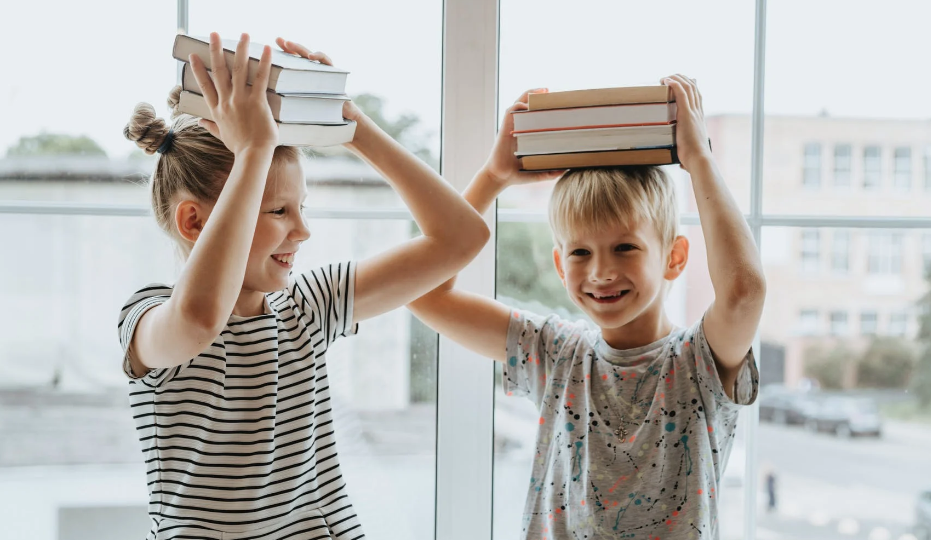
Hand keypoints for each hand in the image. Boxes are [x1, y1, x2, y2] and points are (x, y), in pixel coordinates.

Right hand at [188, 33, 278, 154]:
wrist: (252, 155)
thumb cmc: (240, 147)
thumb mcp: (222, 136)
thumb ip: (211, 126)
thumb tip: (200, 122)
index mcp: (217, 110)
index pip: (205, 85)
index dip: (199, 70)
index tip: (193, 56)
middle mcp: (226, 101)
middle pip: (219, 71)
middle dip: (215, 50)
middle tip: (214, 34)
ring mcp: (240, 100)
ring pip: (238, 69)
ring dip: (240, 50)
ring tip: (243, 35)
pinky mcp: (256, 102)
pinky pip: (260, 78)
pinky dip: (264, 63)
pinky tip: (266, 50)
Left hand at [275, 37, 364, 123]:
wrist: (347, 124)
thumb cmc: (325, 122)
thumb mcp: (304, 114)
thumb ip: (291, 109)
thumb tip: (270, 115)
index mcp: (304, 83)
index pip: (292, 66)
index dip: (282, 58)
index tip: (268, 50)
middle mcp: (314, 75)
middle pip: (299, 58)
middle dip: (288, 47)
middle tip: (278, 39)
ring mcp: (324, 74)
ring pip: (311, 57)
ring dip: (299, 48)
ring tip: (288, 44)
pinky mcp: (334, 74)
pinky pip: (326, 62)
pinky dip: (319, 56)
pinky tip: (310, 56)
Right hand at [481, 89, 565, 186]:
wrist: (500, 178)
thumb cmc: (517, 174)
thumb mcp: (538, 172)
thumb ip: (551, 171)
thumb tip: (566, 170)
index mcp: (525, 134)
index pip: (534, 114)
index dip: (542, 106)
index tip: (555, 102)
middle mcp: (518, 127)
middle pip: (526, 104)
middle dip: (537, 95)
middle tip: (550, 91)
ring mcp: (510, 127)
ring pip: (518, 103)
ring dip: (529, 94)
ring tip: (543, 90)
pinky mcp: (504, 128)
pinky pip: (510, 111)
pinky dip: (519, 105)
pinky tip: (528, 105)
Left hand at [661, 74, 712, 171]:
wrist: (699, 159)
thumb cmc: (694, 160)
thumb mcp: (690, 151)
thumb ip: (686, 153)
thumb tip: (683, 166)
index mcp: (700, 119)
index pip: (698, 97)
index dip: (691, 87)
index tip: (683, 82)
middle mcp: (699, 112)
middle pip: (693, 88)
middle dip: (682, 79)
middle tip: (671, 76)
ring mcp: (693, 112)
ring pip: (687, 87)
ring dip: (676, 78)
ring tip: (666, 77)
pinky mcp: (686, 114)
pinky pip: (681, 93)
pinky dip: (674, 83)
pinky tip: (666, 80)